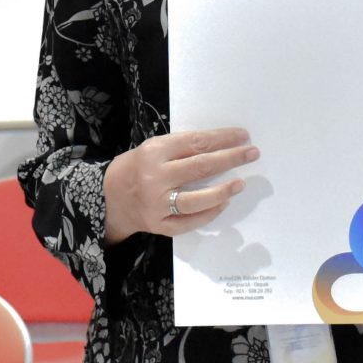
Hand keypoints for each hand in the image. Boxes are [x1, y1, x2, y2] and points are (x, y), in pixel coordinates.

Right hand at [103, 129, 257, 243]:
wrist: (110, 197)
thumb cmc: (138, 167)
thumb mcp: (154, 148)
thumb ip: (181, 148)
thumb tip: (221, 145)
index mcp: (154, 152)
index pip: (196, 142)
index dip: (222, 139)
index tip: (243, 136)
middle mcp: (156, 177)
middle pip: (200, 167)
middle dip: (231, 159)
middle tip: (252, 154)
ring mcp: (157, 204)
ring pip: (197, 199)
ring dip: (224, 190)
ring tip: (241, 183)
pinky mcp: (159, 225)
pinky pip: (190, 221)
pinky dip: (210, 212)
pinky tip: (223, 203)